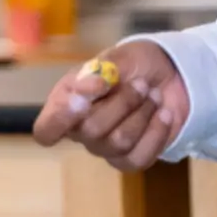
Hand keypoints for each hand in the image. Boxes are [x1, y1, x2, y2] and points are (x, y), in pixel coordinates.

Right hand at [33, 40, 190, 171]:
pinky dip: (157, 132)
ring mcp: (104, 148)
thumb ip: (101, 70)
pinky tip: (164, 114)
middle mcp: (79, 130)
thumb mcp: (118, 57)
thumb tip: (89, 86)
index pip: (45, 129)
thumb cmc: (133, 65)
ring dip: (143, 114)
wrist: (170, 76)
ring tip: (154, 95)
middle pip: (91, 130)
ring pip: (119, 142)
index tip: (81, 100)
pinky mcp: (130, 159)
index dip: (59, 119)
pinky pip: (139, 158)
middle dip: (123, 103)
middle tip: (141, 83)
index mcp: (65, 103)